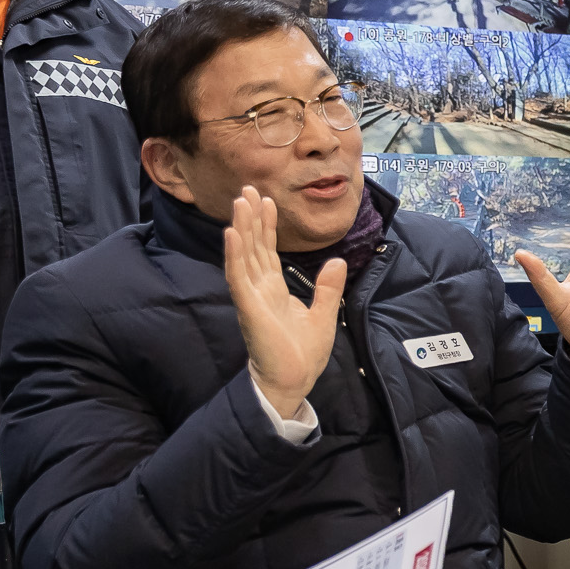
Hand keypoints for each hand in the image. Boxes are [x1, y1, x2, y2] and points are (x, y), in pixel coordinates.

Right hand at [224, 185, 344, 419]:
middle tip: (247, 188)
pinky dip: (235, 255)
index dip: (267, 225)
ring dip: (241, 227)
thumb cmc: (303, 353)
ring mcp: (252, 296)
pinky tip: (232, 234)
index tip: (266, 200)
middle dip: (251, 217)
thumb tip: (337, 260)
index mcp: (275, 289)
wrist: (294, 380)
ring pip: (244, 255)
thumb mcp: (324, 313)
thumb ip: (328, 287)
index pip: (268, 250)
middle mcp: (260, 288)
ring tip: (240, 201)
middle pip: (254, 246)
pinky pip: (238, 276)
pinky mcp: (248, 306)